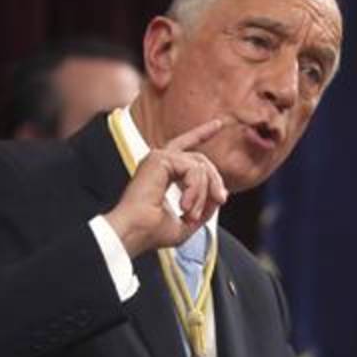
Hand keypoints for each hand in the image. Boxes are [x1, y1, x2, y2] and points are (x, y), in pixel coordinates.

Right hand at [104, 119, 228, 256]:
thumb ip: (204, 207)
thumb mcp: (187, 222)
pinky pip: (193, 169)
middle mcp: (159, 162)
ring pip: (199, 165)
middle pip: (199, 159)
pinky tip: (185, 205)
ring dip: (203, 192)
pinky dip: (195, 189)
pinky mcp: (159, 159)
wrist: (134, 233)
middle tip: (221, 199)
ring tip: (190, 212)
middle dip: (214, 179)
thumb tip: (219, 197)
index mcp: (163, 172)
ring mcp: (158, 158)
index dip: (202, 133)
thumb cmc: (152, 232)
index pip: (186, 148)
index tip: (219, 124)